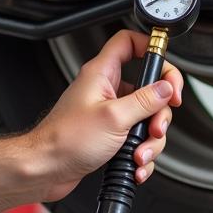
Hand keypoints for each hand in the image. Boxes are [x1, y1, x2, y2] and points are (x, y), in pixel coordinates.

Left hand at [28, 29, 183, 201]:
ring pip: (145, 119)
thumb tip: (166, 88)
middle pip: (148, 88)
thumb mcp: (114, 117)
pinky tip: (134, 165)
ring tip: (139, 154)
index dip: (152, 50)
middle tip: (155, 127)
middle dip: (158, 114)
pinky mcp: (110, 134)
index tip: (167, 75)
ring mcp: (108, 113)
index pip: (130, 43)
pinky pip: (136, 139)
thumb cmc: (65, 140)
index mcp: (102, 73)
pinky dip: (140, 153)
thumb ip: (145, 100)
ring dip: (150, 141)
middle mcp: (106, 90)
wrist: (45, 169)